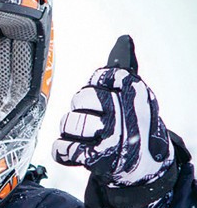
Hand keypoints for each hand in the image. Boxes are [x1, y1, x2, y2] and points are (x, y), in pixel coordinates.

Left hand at [52, 36, 174, 186]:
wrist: (145, 168)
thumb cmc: (135, 126)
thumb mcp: (135, 95)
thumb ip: (123, 68)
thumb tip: (124, 39)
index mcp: (133, 90)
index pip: (98, 77)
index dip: (96, 90)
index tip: (107, 100)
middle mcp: (124, 110)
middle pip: (79, 99)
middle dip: (81, 111)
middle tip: (96, 122)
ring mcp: (111, 135)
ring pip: (68, 123)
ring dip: (72, 133)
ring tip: (88, 138)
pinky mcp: (97, 158)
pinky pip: (61, 148)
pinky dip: (63, 152)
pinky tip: (77, 152)